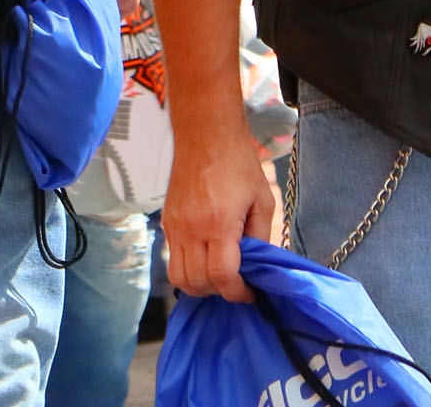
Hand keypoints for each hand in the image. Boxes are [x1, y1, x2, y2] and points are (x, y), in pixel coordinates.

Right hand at [163, 117, 276, 302]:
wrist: (205, 136)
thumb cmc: (239, 164)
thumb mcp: (263, 199)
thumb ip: (260, 236)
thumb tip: (258, 267)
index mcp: (219, 223)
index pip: (222, 276)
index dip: (238, 293)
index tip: (251, 293)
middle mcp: (192, 229)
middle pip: (198, 283)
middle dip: (220, 292)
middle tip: (237, 285)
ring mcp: (175, 227)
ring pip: (179, 278)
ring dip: (200, 286)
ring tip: (219, 277)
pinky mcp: (167, 223)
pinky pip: (172, 260)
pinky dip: (188, 270)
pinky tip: (205, 260)